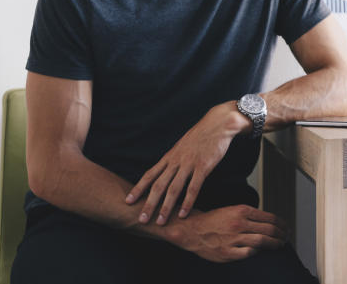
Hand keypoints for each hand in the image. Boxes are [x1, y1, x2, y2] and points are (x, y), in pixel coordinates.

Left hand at [126, 102, 247, 224]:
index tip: (128, 201)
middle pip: (158, 185)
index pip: (150, 174)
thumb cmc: (202, 135)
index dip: (138, 188)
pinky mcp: (203, 166)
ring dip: (165, 207)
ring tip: (160, 221)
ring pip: (173, 189)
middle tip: (142, 219)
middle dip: (149, 203)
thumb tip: (168, 169)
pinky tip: (183, 214)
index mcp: (170, 156)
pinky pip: (193, 187)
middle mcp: (176, 161)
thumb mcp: (183, 145)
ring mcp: (189, 164)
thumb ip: (175, 158)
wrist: (218, 123)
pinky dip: (187, 202)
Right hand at [168, 205, 289, 262]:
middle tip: (286, 237)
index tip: (286, 228)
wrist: (193, 230)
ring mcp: (234, 239)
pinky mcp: (228, 252)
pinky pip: (248, 253)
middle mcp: (239, 223)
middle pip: (269, 230)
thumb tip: (269, 221)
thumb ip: (250, 215)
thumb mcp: (233, 209)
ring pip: (262, 241)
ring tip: (279, 245)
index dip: (282, 224)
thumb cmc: (213, 220)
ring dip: (274, 244)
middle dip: (282, 235)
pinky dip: (257, 252)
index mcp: (242, 210)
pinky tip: (260, 252)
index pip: (270, 218)